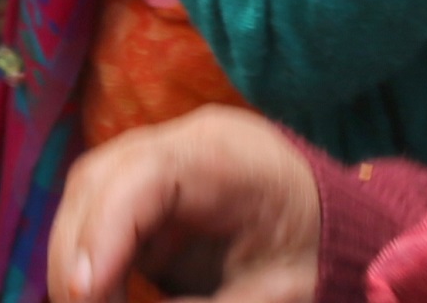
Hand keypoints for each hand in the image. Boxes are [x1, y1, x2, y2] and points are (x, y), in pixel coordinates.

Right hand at [49, 107, 324, 302]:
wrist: (351, 227)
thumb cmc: (321, 254)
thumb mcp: (277, 294)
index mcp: (225, 155)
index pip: (141, 177)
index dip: (102, 233)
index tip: (85, 292)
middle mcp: (187, 140)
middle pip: (99, 177)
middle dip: (75, 249)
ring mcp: (168, 154)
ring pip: (91, 189)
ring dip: (76, 250)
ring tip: (85, 300)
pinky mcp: (158, 180)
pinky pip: (106, 205)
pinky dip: (95, 249)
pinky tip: (99, 289)